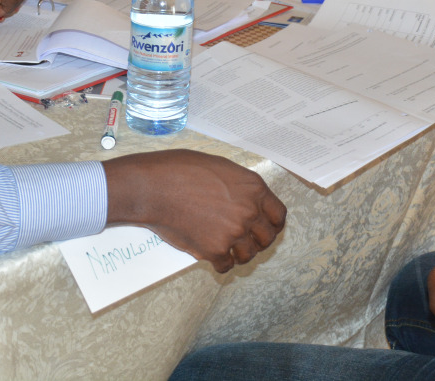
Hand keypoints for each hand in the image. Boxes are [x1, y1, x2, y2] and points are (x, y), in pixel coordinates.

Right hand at [103, 150, 286, 271]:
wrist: (156, 187)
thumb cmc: (182, 170)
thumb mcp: (221, 168)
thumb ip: (240, 186)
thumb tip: (246, 200)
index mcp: (254, 188)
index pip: (278, 215)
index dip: (274, 224)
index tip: (267, 229)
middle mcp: (249, 211)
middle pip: (267, 238)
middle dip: (258, 242)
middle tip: (247, 242)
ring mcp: (234, 232)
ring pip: (249, 255)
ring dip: (240, 255)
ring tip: (229, 250)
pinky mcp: (215, 250)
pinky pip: (226, 265)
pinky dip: (220, 264)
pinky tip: (213, 257)